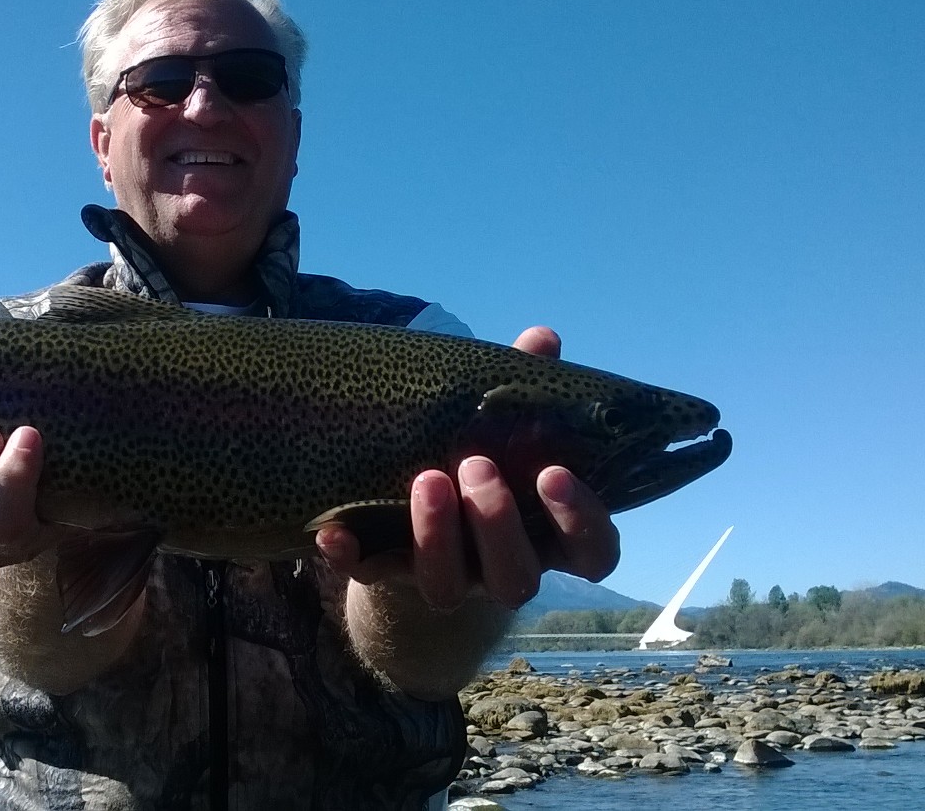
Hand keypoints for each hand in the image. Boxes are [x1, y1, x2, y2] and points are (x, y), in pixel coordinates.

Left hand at [317, 326, 621, 610]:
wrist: (413, 526)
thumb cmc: (480, 461)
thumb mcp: (505, 429)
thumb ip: (526, 391)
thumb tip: (541, 338)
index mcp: (549, 539)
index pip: (592, 551)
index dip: (581, 521)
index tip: (554, 473)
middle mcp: (502, 571)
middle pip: (516, 575)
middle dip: (497, 523)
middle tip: (477, 465)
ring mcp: (448, 581)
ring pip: (448, 586)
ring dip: (437, 537)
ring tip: (427, 479)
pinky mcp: (389, 579)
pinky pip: (368, 577)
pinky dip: (350, 554)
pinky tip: (331, 530)